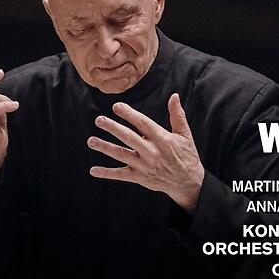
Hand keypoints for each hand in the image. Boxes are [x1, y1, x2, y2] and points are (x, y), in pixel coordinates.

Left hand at [88, 93, 204, 211]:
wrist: (187, 182)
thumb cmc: (186, 155)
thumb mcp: (185, 135)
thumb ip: (177, 115)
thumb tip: (174, 96)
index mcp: (162, 139)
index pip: (143, 124)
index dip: (129, 114)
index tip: (116, 106)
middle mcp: (151, 152)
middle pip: (128, 138)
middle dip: (112, 128)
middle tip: (99, 120)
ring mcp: (144, 166)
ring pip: (121, 155)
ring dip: (105, 148)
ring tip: (91, 141)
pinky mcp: (139, 177)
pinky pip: (120, 175)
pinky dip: (106, 173)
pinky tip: (93, 170)